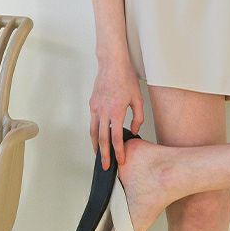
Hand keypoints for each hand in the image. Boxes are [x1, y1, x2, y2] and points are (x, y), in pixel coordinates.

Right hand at [89, 50, 143, 169]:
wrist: (112, 63)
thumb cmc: (126, 78)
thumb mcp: (138, 98)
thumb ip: (138, 117)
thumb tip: (134, 131)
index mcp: (116, 111)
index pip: (116, 138)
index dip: (119, 151)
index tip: (121, 161)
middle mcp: (104, 111)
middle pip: (102, 139)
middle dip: (104, 155)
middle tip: (106, 166)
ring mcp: (95, 108)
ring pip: (93, 132)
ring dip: (96, 146)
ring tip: (99, 156)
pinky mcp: (92, 104)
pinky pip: (92, 122)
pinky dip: (94, 132)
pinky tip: (98, 137)